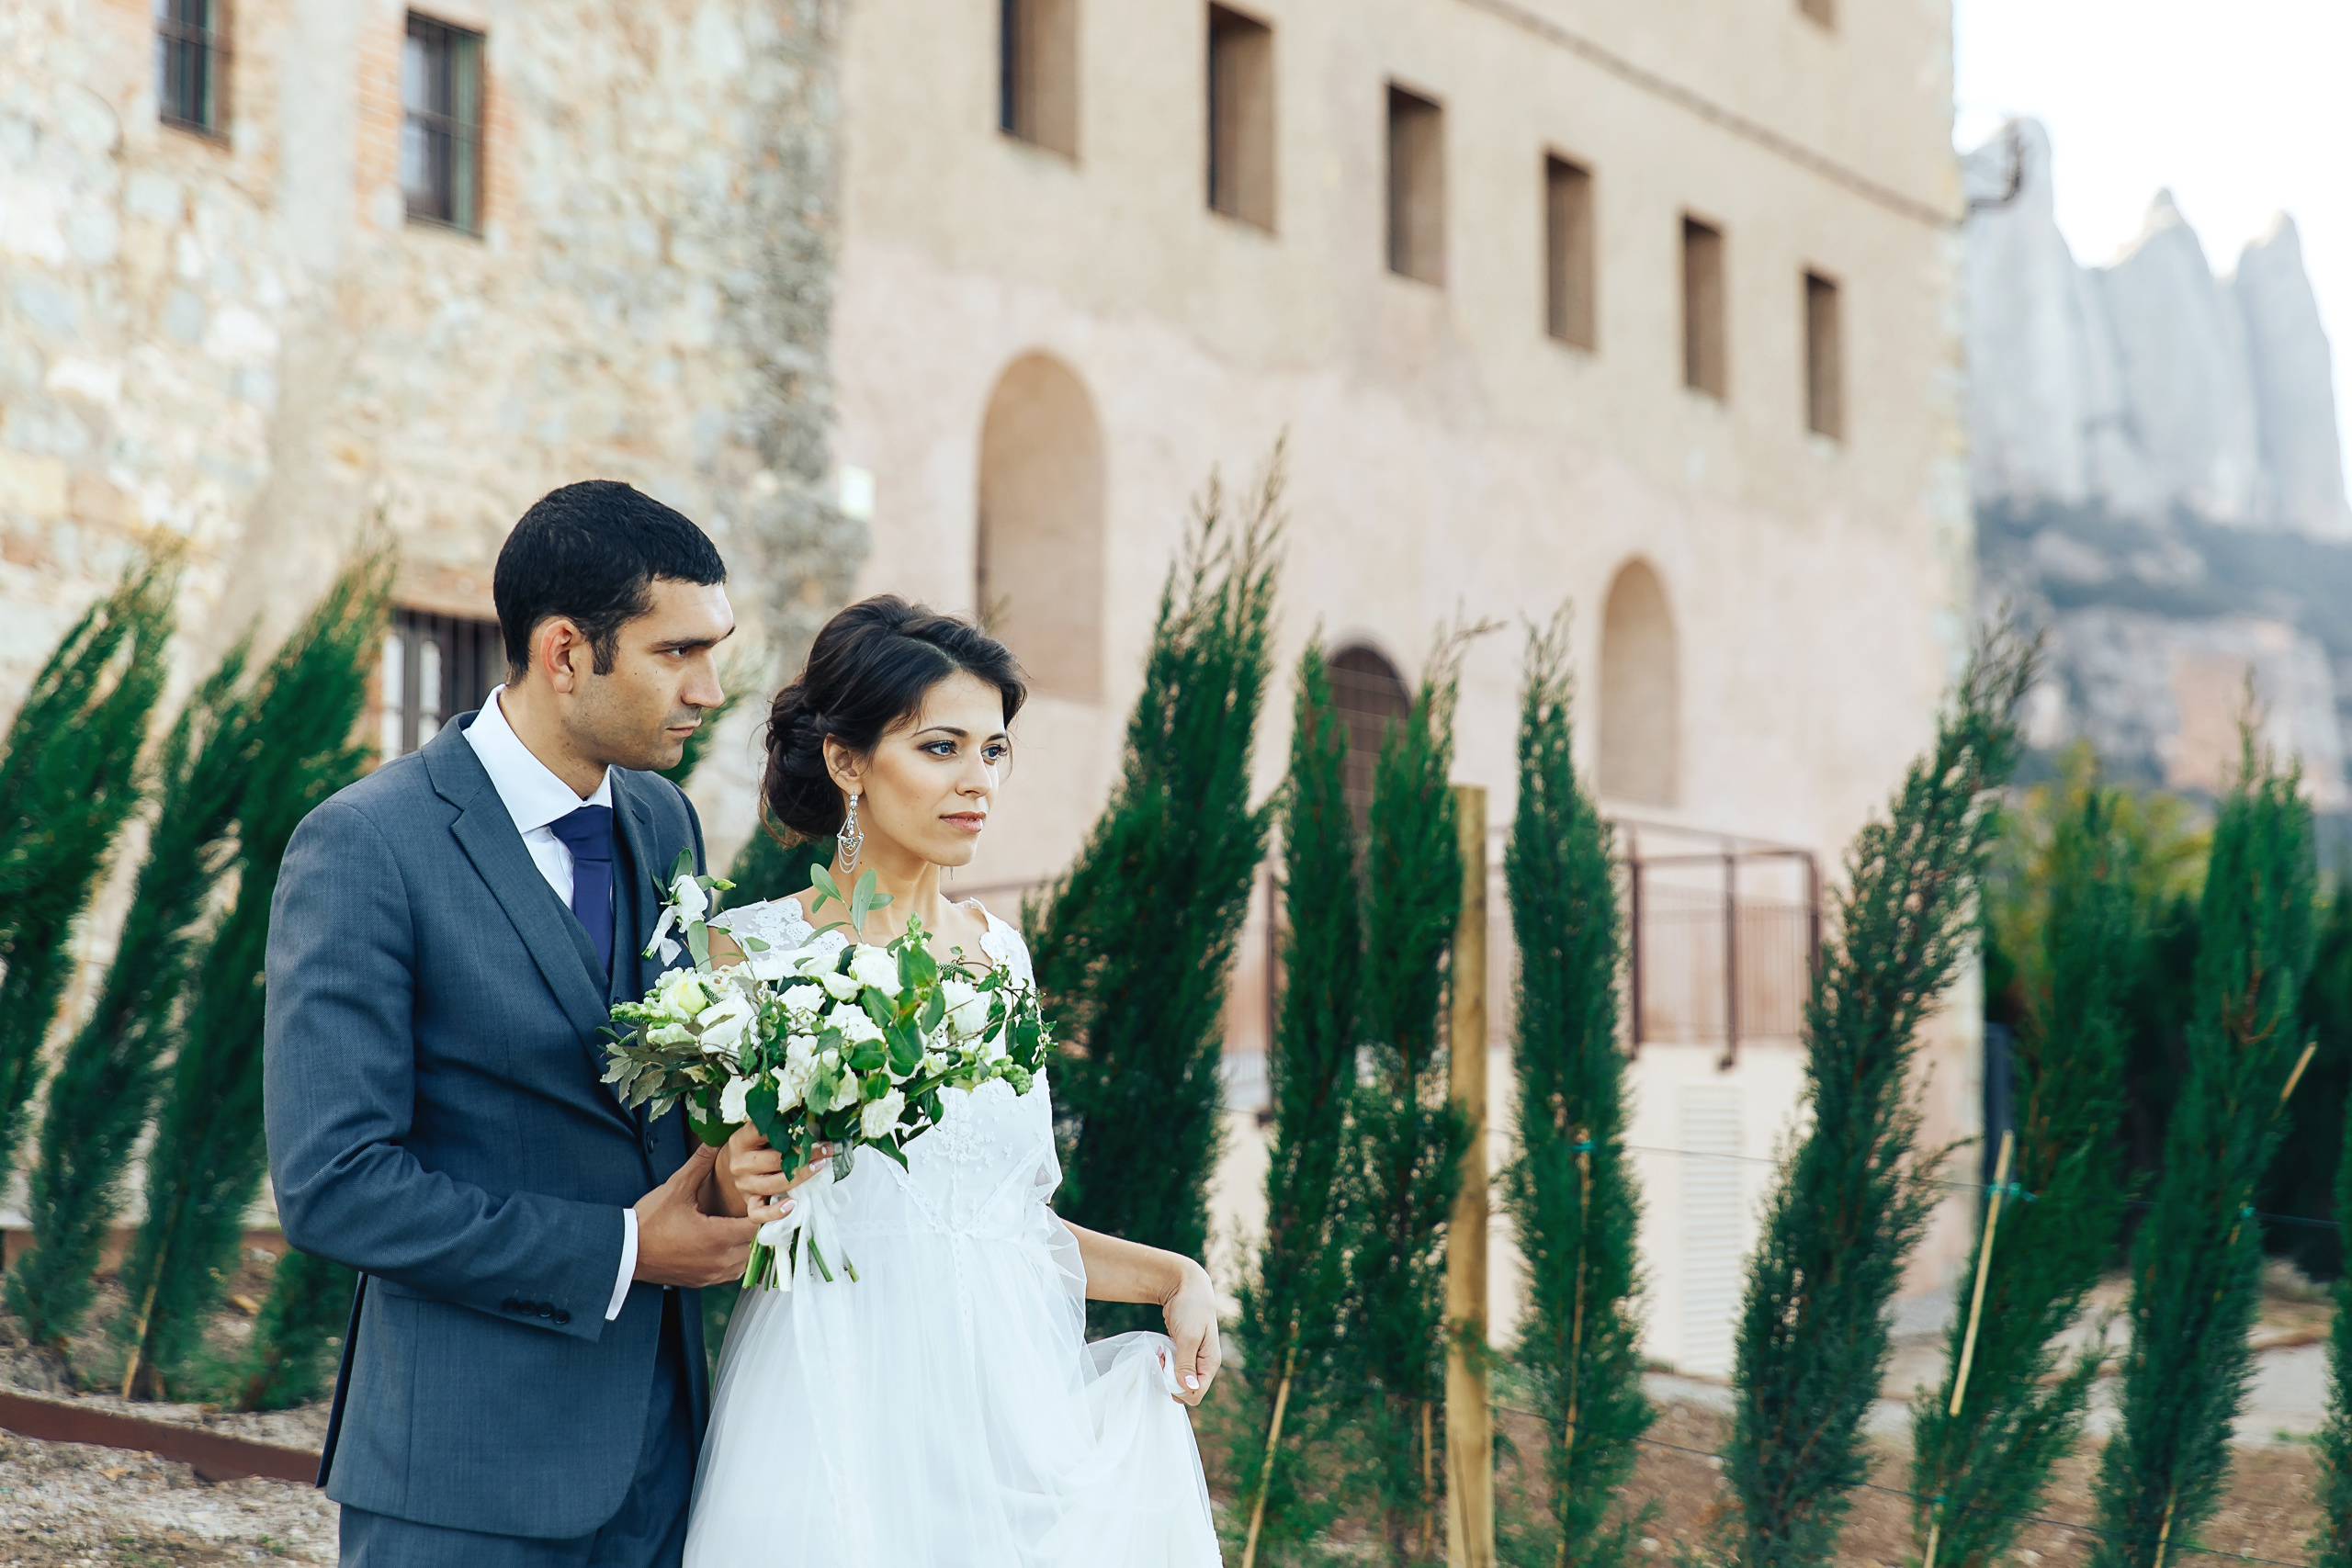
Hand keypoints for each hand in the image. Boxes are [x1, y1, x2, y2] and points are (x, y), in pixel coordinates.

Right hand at [633, 1144, 761, 1287]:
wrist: (625, 1252)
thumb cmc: (648, 1221)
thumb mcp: (676, 1188)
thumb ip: (700, 1163)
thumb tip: (715, 1140)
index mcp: (716, 1237)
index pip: (757, 1226)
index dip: (771, 1212)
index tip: (786, 1203)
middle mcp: (719, 1260)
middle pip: (755, 1244)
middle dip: (760, 1226)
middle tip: (764, 1208)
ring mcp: (712, 1275)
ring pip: (746, 1261)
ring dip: (749, 1244)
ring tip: (748, 1224)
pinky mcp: (703, 1282)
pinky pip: (731, 1273)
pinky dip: (736, 1259)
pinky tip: (729, 1242)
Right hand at [713, 1123, 828, 1220]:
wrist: (729, 1170)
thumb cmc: (753, 1148)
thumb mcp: (758, 1134)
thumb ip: (777, 1129)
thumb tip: (810, 1124)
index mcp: (741, 1141)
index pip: (761, 1131)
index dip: (787, 1130)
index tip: (808, 1129)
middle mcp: (740, 1164)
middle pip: (774, 1160)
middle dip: (804, 1154)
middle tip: (825, 1149)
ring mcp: (744, 1186)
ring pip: (773, 1185)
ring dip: (800, 1176)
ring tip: (819, 1166)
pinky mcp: (749, 1203)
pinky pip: (760, 1213)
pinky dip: (776, 1212)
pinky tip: (793, 1205)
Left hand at [1160, 1261, 1220, 1407]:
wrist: (1185, 1285)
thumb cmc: (1191, 1308)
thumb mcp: (1188, 1336)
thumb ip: (1186, 1364)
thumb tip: (1188, 1388)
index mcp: (1210, 1363)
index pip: (1196, 1393)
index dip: (1178, 1389)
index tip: (1165, 1370)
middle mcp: (1203, 1364)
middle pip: (1185, 1389)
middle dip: (1169, 1380)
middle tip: (1160, 1361)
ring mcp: (1193, 1358)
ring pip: (1177, 1379)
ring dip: (1165, 1371)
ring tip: (1160, 1353)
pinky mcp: (1182, 1352)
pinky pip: (1172, 1368)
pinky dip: (1164, 1363)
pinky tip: (1161, 1350)